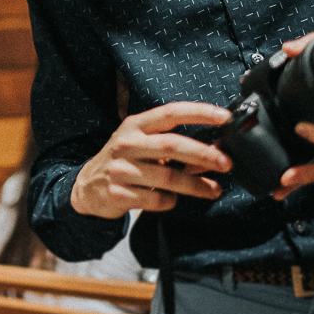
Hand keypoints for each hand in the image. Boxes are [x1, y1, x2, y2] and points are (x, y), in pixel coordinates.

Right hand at [71, 102, 232, 218]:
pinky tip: (175, 199)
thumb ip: (174, 146)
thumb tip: (214, 153)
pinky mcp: (119, 193)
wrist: (87, 186)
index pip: (170, 113)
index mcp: (135, 125)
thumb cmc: (124, 161)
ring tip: (214, 189)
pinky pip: (156, 199)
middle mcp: (126, 143)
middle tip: (226, 163)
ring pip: (168, 177)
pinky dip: (172, 201)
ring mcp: (121, 169)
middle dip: (203, 154)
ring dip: (196, 184)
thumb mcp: (143, 146)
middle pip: (171, 145)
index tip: (224, 117)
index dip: (198, 112)